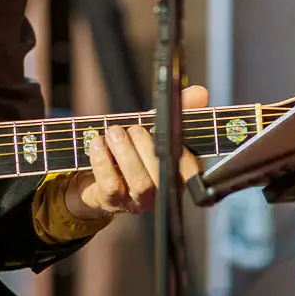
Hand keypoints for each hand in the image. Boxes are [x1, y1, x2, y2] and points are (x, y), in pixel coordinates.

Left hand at [65, 85, 209, 220]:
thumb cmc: (132, 150)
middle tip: (134, 129)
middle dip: (147, 147)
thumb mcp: (154, 127)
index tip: (172, 134)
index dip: (186, 155)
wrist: (96, 177)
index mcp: (177, 173)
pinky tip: (98, 144)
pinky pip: (111, 184)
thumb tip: (199, 93)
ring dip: (126, 152)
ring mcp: (138, 200)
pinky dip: (103, 160)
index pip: (193, 171)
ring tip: (115, 133)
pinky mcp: (113, 202)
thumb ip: (179, 109)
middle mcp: (162, 191)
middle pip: (163, 174)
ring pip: (140, 182)